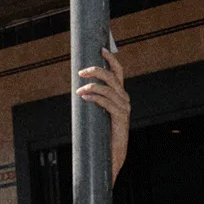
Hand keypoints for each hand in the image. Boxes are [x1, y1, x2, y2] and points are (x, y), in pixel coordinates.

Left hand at [77, 47, 129, 177]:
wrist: (112, 154)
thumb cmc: (103, 133)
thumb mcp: (99, 111)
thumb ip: (96, 99)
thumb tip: (80, 86)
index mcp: (120, 94)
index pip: (118, 72)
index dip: (111, 59)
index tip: (101, 49)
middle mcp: (124, 99)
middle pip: (113, 77)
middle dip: (97, 70)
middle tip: (81, 71)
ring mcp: (124, 108)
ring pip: (108, 89)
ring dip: (92, 87)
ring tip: (79, 89)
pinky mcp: (121, 118)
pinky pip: (107, 103)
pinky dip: (95, 98)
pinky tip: (85, 97)